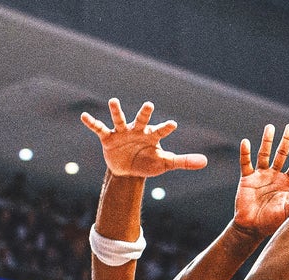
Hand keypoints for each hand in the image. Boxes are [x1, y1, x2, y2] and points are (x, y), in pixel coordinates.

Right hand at [81, 98, 207, 177]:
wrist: (128, 170)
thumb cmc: (148, 162)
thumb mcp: (165, 163)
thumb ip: (183, 161)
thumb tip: (205, 162)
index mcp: (151, 136)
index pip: (160, 131)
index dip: (166, 128)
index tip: (173, 124)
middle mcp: (137, 131)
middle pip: (142, 120)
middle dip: (145, 113)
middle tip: (149, 105)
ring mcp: (122, 133)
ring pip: (120, 120)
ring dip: (116, 111)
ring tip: (113, 100)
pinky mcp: (108, 138)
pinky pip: (99, 128)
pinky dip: (92, 123)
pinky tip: (84, 116)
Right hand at [232, 123, 288, 237]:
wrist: (251, 228)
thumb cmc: (271, 223)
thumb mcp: (287, 213)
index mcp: (286, 182)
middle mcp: (274, 176)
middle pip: (281, 154)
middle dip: (286, 141)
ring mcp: (260, 176)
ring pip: (264, 154)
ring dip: (267, 141)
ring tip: (270, 127)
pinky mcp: (246, 179)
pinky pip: (246, 163)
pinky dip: (245, 153)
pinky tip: (246, 142)